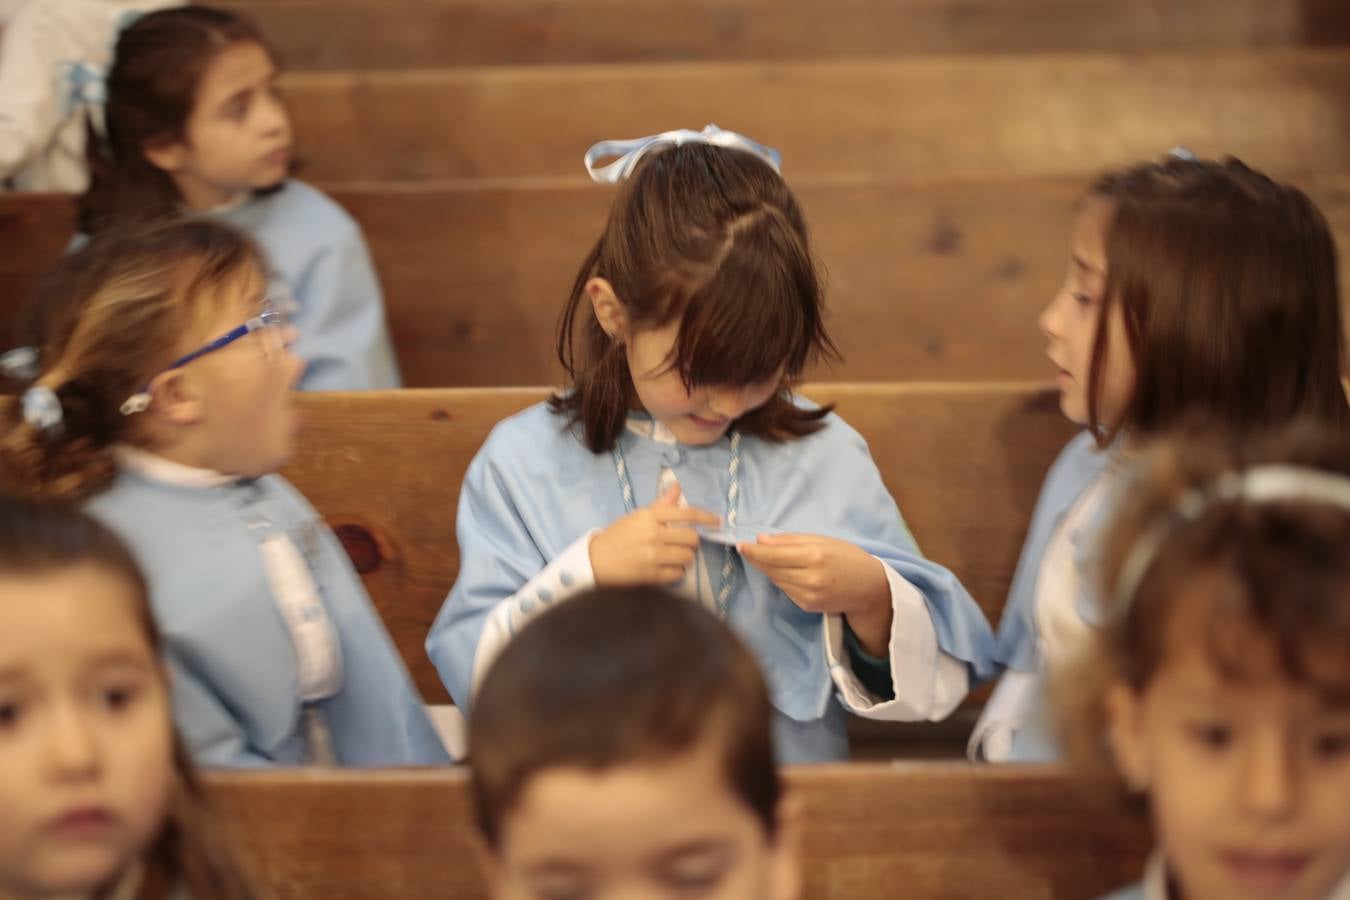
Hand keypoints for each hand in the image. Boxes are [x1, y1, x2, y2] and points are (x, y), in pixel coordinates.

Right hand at [589, 484, 719, 585]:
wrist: (597, 560)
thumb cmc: (619, 535)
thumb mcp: (638, 516)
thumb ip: (661, 505)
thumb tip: (677, 488)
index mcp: (650, 516)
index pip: (686, 514)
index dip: (706, 517)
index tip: (717, 521)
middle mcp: (654, 535)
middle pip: (692, 538)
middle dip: (692, 541)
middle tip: (683, 542)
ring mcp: (653, 556)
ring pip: (688, 557)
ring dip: (685, 556)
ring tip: (674, 555)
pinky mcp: (652, 575)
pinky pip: (678, 574)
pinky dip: (677, 571)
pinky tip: (667, 567)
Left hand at [739, 533, 893, 654]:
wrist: (869, 588)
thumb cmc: (847, 558)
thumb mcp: (822, 540)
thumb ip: (791, 540)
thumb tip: (761, 540)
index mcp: (814, 556)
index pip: (773, 554)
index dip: (754, 551)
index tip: (741, 545)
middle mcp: (810, 578)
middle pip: (771, 568)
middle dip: (757, 559)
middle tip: (746, 549)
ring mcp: (808, 595)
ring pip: (776, 580)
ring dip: (769, 569)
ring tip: (770, 558)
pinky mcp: (807, 606)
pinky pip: (785, 590)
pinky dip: (782, 580)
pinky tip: (789, 573)